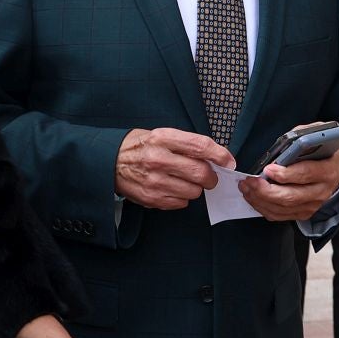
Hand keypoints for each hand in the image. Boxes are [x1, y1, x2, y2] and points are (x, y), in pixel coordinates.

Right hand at [115, 127, 234, 209]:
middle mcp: (158, 159)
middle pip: (201, 173)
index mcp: (162, 138)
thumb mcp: (161, 134)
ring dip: (195, 188)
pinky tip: (172, 188)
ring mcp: (154, 181)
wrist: (110, 161)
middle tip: (209, 176)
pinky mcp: (151, 198)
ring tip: (183, 180)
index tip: (229, 161)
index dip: (220, 155)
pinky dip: (182, 197)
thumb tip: (217, 156)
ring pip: (194, 191)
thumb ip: (187, 144)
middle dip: (211, 177)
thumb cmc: (140, 146)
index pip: (200, 146)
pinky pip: (181, 203)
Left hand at [239, 141, 338, 221]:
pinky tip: (253, 197)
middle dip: (265, 190)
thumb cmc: (325, 151)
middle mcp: (321, 191)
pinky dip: (263, 208)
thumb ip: (302, 137)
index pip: (305, 174)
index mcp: (327, 170)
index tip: (267, 169)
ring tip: (246, 188)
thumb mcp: (319, 137)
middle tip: (249, 182)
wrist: (338, 171)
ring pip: (282, 208)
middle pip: (290, 196)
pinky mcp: (303, 213)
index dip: (285, 174)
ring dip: (260, 199)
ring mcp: (312, 205)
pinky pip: (280, 215)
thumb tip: (284, 144)